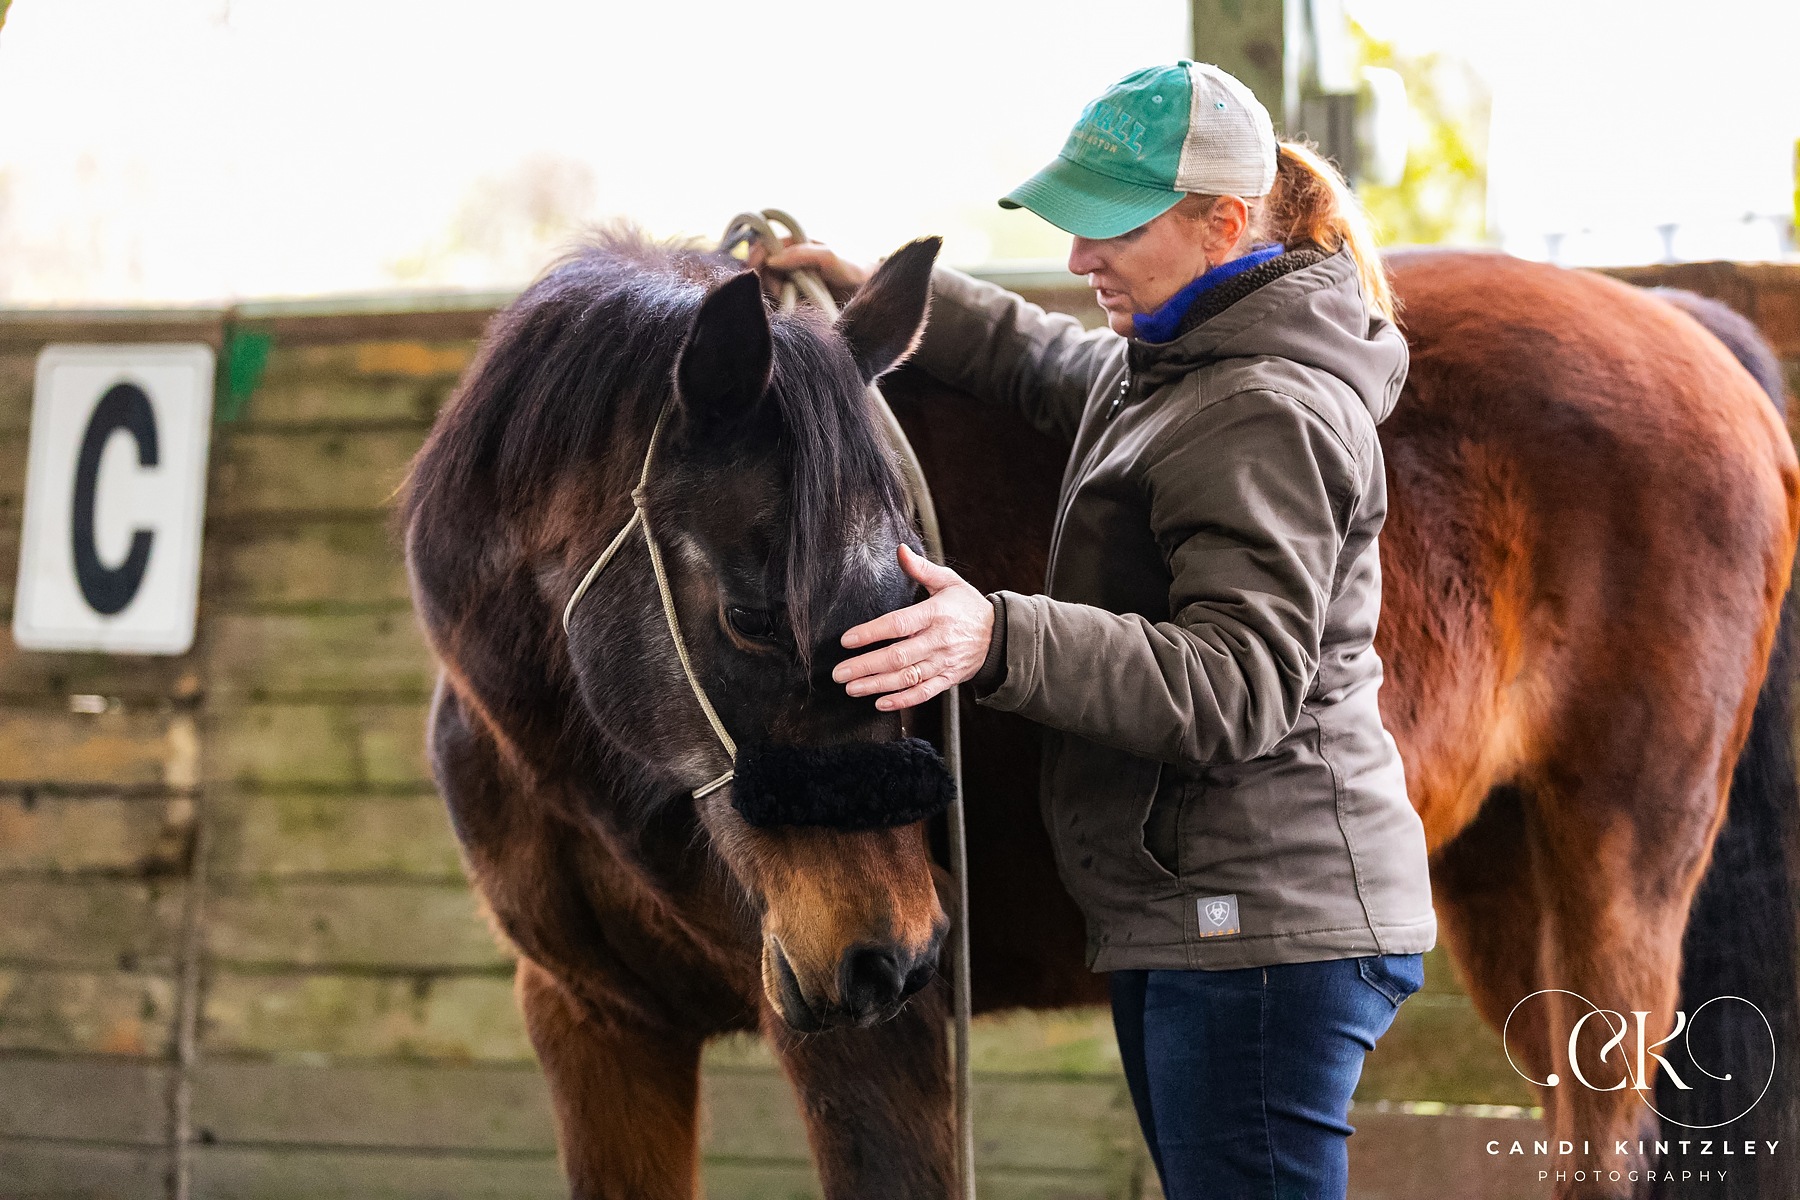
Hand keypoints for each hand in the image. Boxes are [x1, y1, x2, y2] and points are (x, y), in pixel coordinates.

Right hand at [744, 237, 869, 304]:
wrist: (872, 292)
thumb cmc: (854, 267)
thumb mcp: (829, 256)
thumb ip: (801, 254)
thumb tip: (771, 260)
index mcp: (797, 244)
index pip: (766, 245)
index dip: (756, 255)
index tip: (752, 268)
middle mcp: (793, 262)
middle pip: (765, 269)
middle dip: (768, 280)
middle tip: (782, 291)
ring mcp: (795, 281)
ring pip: (770, 287)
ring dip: (777, 295)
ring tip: (794, 299)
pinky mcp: (798, 300)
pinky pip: (780, 303)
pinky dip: (782, 306)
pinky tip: (793, 308)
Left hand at [832, 544, 993, 710]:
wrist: (1000, 636)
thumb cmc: (967, 606)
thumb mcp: (948, 582)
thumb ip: (921, 568)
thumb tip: (900, 550)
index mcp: (936, 613)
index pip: (899, 624)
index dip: (871, 633)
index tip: (847, 640)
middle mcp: (939, 640)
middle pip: (898, 656)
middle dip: (865, 666)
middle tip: (839, 673)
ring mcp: (944, 662)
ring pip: (907, 678)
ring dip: (877, 685)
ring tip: (852, 688)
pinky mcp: (948, 679)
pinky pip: (924, 693)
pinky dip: (902, 701)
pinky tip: (880, 703)